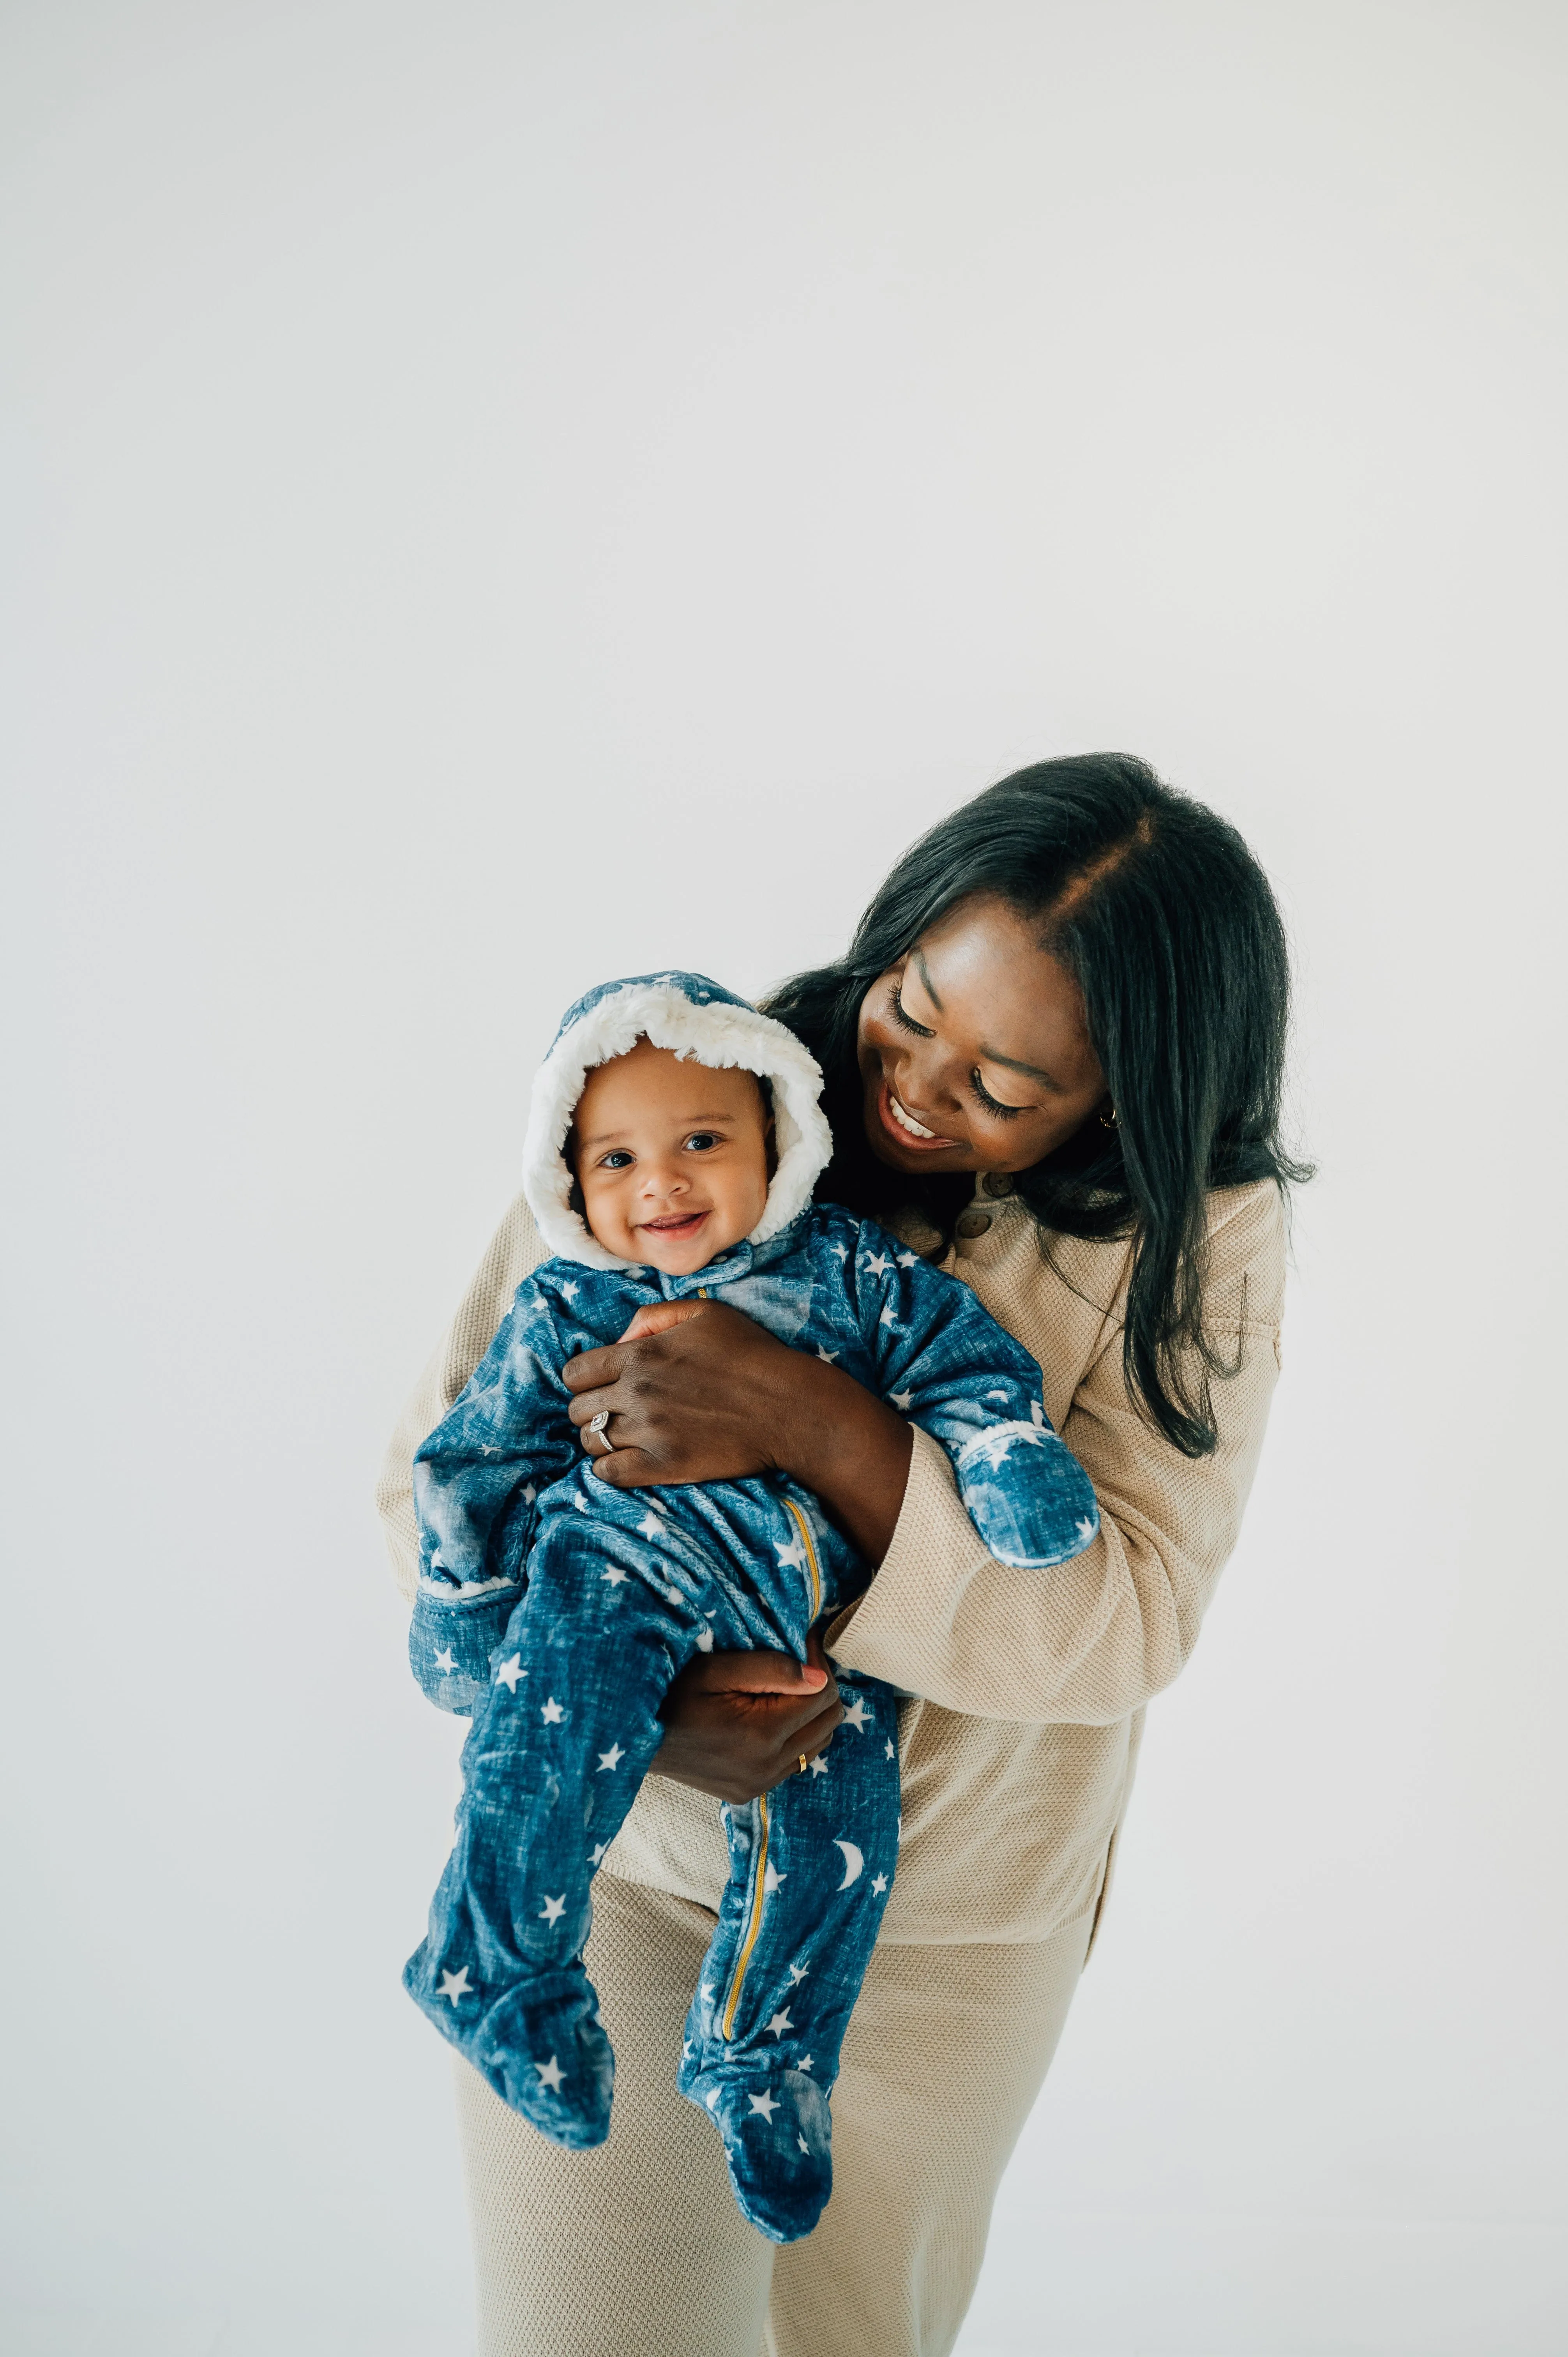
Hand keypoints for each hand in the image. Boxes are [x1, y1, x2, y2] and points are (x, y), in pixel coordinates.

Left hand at [565, 1298, 795, 1484]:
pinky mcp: (664, 1465)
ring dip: (601, 1439)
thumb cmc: (751, 1356)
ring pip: (590, 1442)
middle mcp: (637, 1392)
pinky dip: (611, 1468)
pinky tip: (630, 1460)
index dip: (585, 1379)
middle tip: (617, 1412)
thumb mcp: (705, 1313)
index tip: (603, 1385)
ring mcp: (649, 1431)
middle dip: (591, 1409)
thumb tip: (620, 1340)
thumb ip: (654, 1316)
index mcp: (641, 1354)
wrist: (789, 1408)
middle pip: (577, 1409)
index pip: (575, 1372)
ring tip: (626, 1436)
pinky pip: (609, 1473)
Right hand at [653, 1630, 843, 1802]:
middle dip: (821, 1688)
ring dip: (811, 1715)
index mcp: (762, 1734)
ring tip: (786, 1691)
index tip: (805, 1642)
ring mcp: (761, 1784)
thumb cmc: (673, 1695)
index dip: (819, 1664)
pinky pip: (796, 1763)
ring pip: (817, 1745)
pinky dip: (797, 1738)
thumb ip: (770, 1669)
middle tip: (799, 1664)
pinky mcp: (752, 1792)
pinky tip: (771, 1719)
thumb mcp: (715, 1670)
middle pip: (828, 1722)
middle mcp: (768, 1766)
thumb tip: (818, 1677)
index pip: (822, 1696)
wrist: (639, 1740)